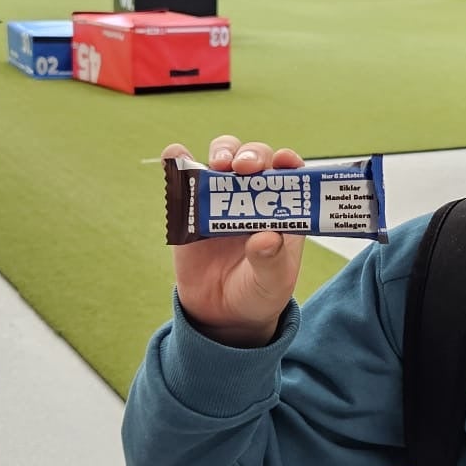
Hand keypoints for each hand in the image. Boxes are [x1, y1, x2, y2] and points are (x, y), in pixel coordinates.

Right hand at [165, 136, 305, 346]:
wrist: (222, 313)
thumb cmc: (259, 292)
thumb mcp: (272, 282)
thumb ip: (271, 261)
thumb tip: (267, 237)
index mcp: (283, 209)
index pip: (291, 174)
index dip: (288, 161)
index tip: (282, 161)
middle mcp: (254, 195)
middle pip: (256, 158)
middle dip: (251, 154)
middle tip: (244, 167)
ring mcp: (221, 197)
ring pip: (223, 158)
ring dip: (221, 152)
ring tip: (218, 164)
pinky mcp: (191, 206)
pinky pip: (184, 175)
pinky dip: (178, 160)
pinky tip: (174, 157)